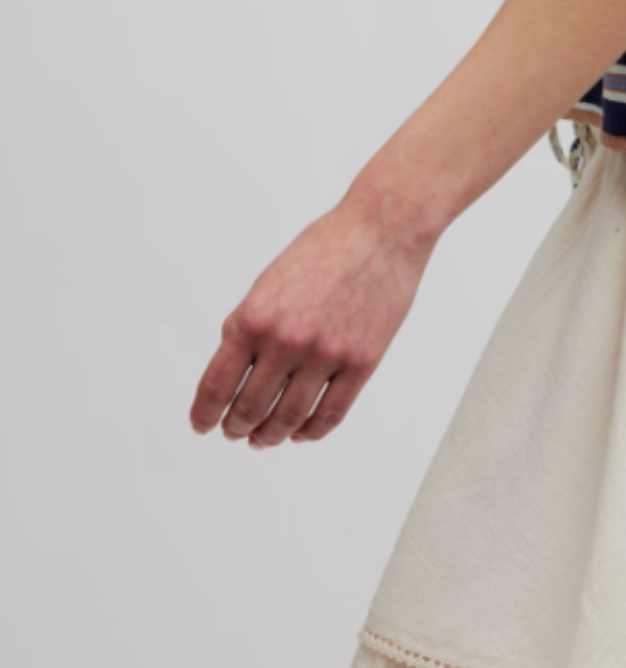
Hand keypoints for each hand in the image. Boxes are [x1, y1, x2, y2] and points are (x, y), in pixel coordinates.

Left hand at [188, 192, 434, 449]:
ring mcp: (326, 354)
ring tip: (262, 438)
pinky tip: (300, 432)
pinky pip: (330, 415)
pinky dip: (310, 432)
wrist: (382, 230)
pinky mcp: (361, 363)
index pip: (217, 385)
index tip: (201, 424)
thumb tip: (233, 372)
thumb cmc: (326, 248)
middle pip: (249, 409)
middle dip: (235, 427)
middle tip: (233, 431)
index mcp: (254, 317)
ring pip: (288, 419)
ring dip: (269, 436)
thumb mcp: (269, 282)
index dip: (204, 414)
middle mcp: (286, 340)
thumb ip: (248, 326)